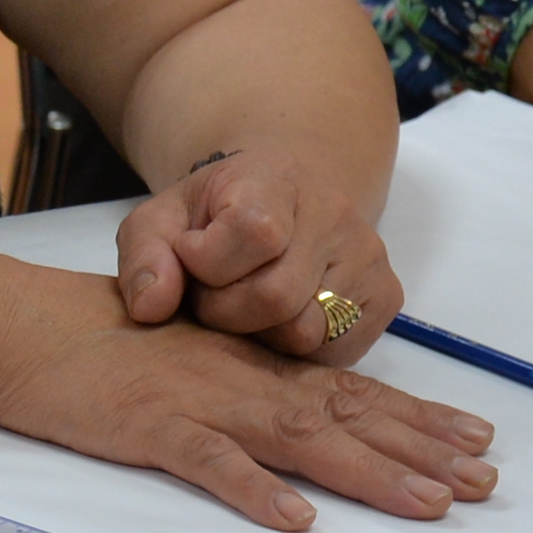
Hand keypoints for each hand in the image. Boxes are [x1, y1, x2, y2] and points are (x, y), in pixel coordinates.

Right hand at [0, 287, 499, 532]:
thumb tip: (290, 426)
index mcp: (250, 368)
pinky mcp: (149, 426)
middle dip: (422, 449)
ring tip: (429, 505)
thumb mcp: (180, 359)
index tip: (476, 440)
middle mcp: (240, 381)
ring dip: (369, 472)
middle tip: (485, 482)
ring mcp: (198, 402)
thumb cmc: (93, 344)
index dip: (417, 417)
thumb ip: (234, 389)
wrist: (16, 326)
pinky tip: (294, 519)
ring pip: (300, 438)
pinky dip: (253, 489)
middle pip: (346, 416)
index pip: (350, 391)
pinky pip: (209, 462)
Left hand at [112, 148, 400, 357]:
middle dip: (228, 311)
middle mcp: (335, 214)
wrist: (280, 194)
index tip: (193, 255)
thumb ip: (144, 256)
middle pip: (277, 298)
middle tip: (215, 293)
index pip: (255, 233)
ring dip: (263, 335)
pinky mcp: (387, 297)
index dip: (209, 262)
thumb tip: (151, 308)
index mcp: (276, 181)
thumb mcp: (162, 220)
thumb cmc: (214, 213)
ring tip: (247, 306)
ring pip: (308, 333)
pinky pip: (337, 351)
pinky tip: (280, 319)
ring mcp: (368, 257)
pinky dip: (299, 349)